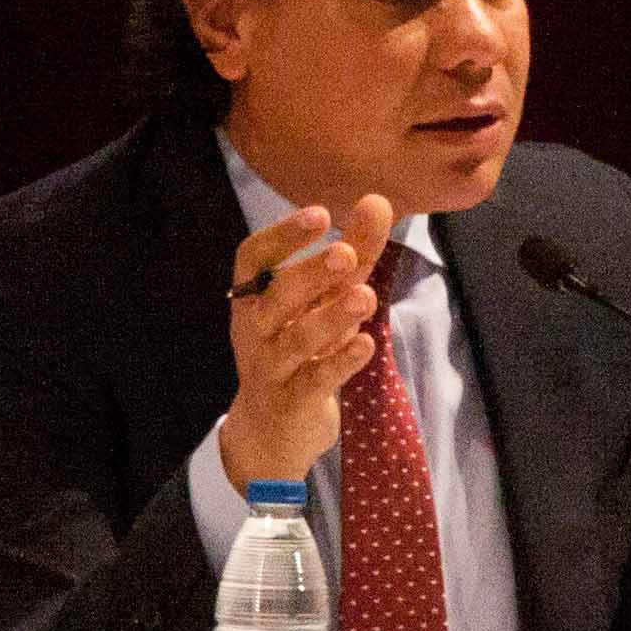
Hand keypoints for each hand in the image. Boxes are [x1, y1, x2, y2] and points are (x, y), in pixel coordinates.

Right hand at [218, 194, 390, 492]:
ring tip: (364, 296)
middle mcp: (255, 330)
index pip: (253, 257)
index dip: (282, 235)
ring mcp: (270, 368)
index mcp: (255, 296)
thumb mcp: (326, 298)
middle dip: (309, 273)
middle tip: (344, 253)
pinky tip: (365, 343)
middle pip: (275, 297)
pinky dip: (340, 362)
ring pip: (295, 340)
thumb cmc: (302, 348)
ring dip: (330, 317)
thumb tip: (378, 200)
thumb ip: (354, 252)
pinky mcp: (291, 403)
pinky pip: (313, 381)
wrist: (273, 430)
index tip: (320, 214)